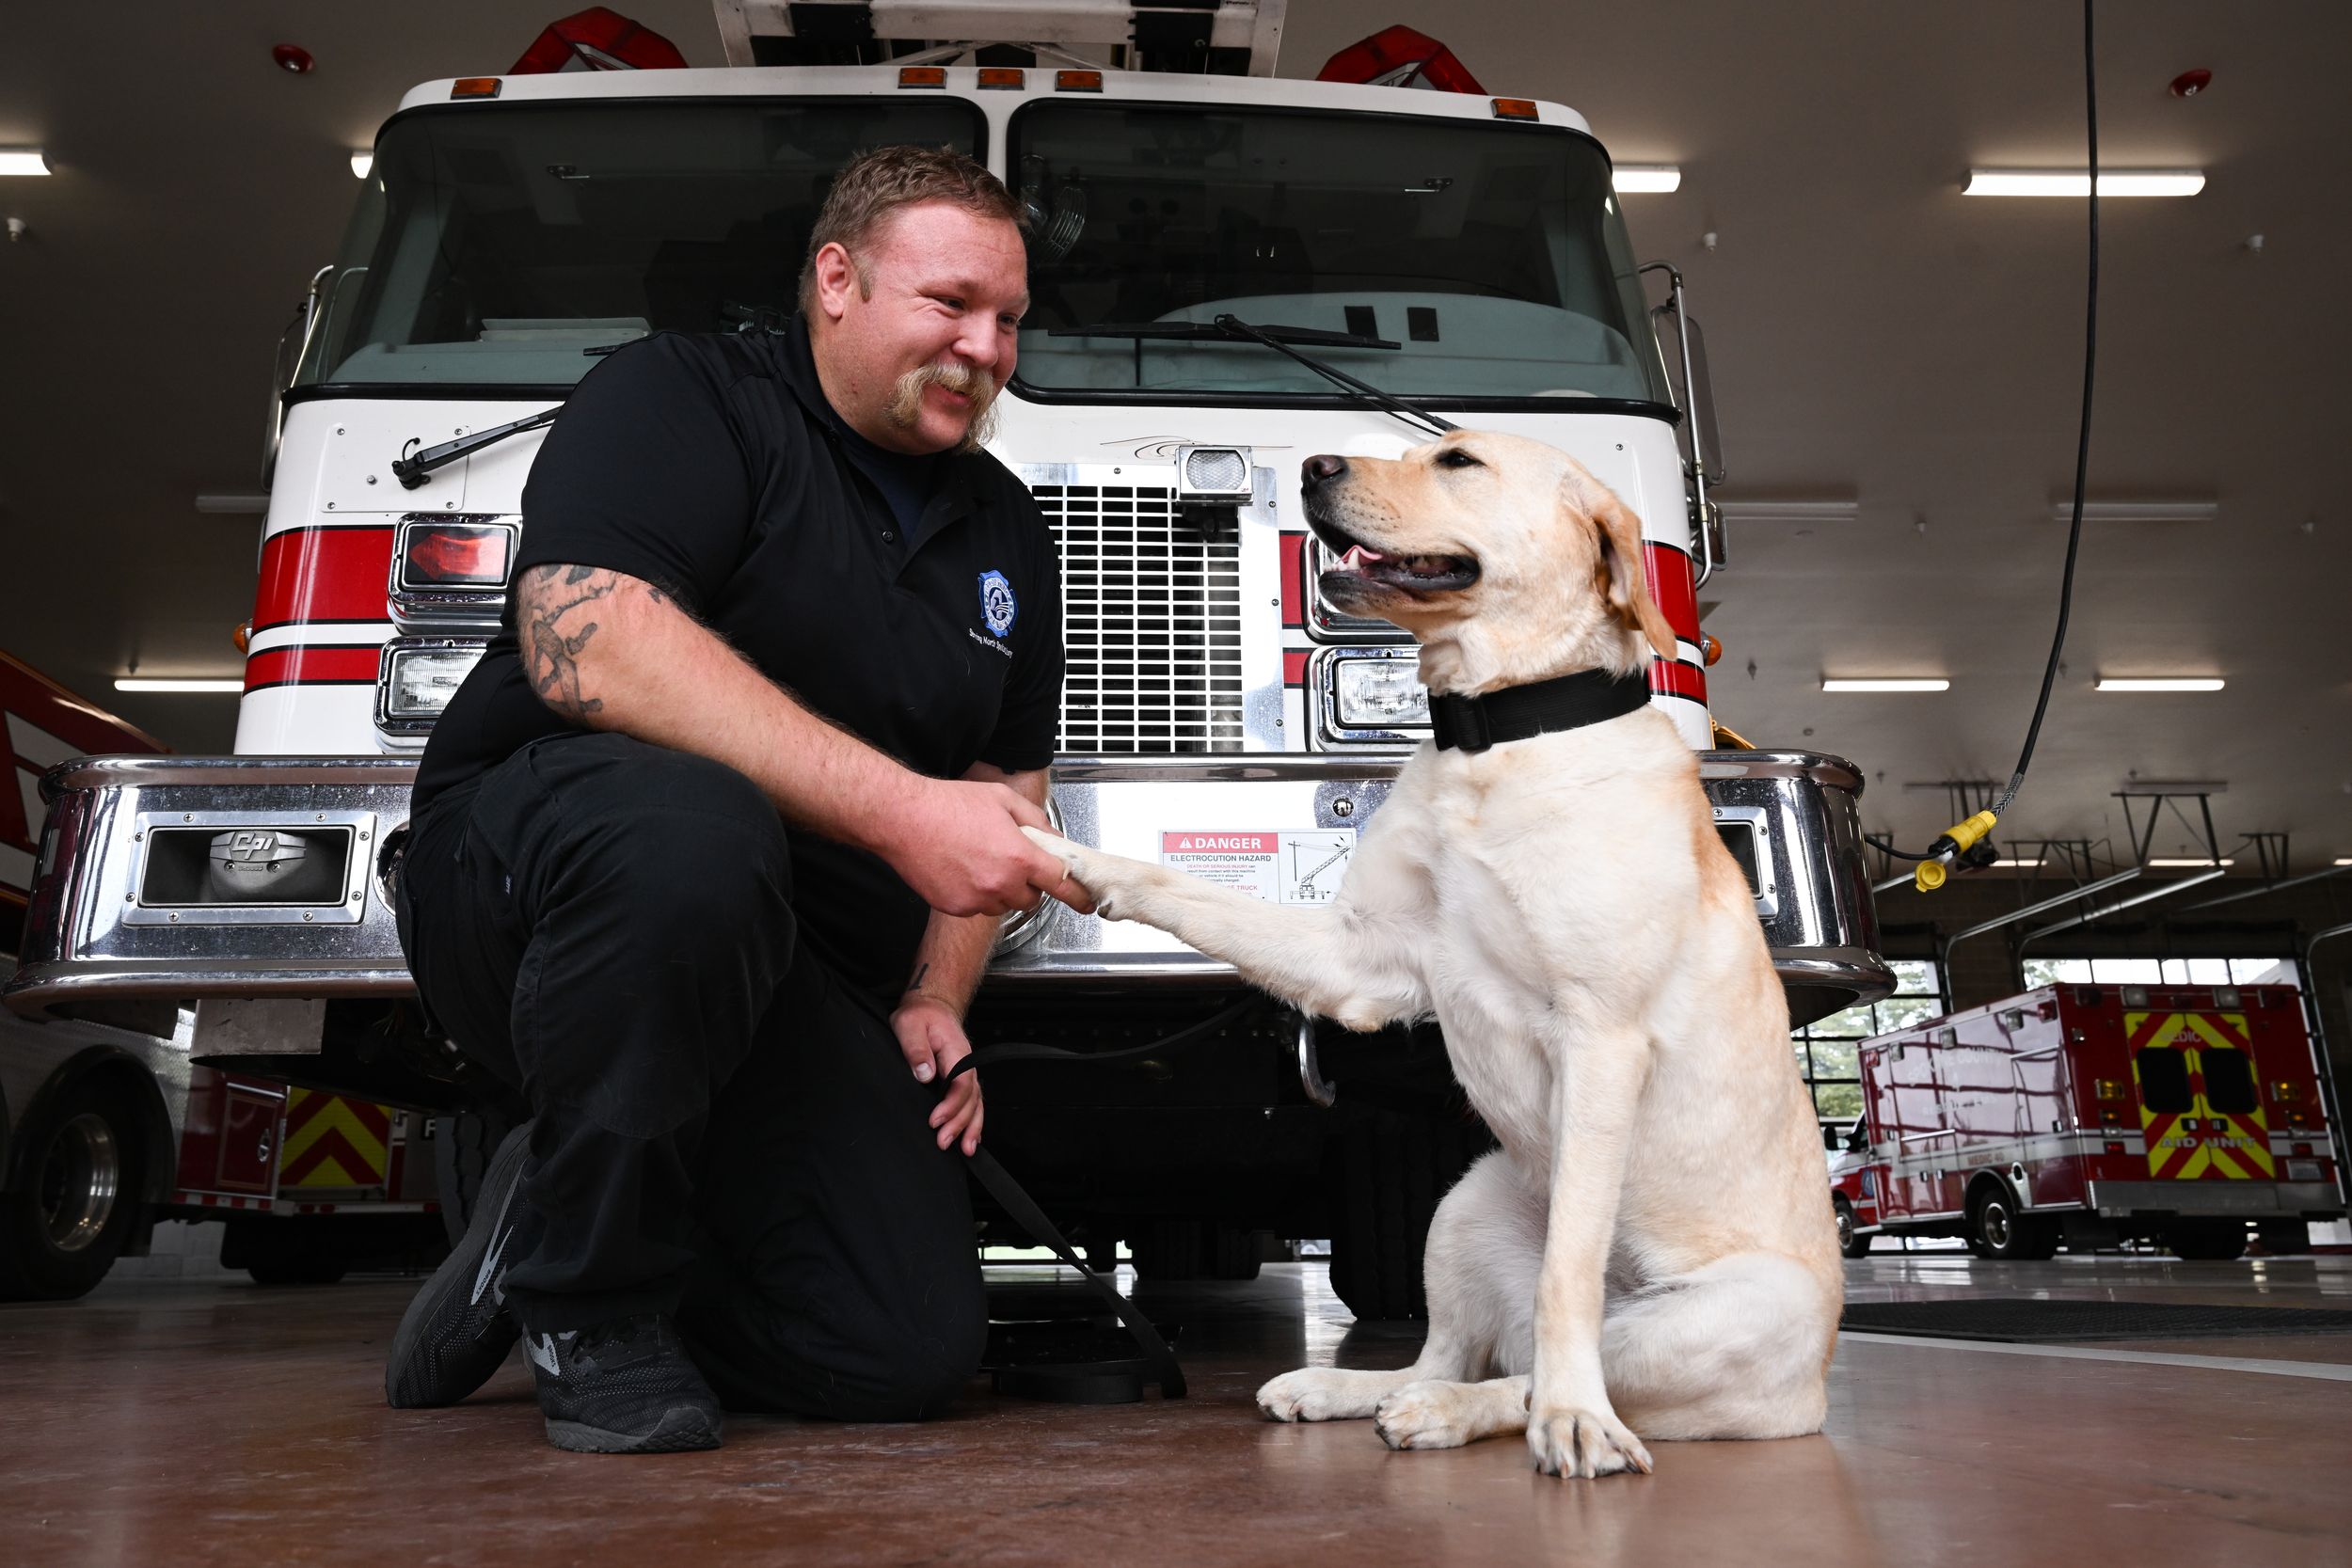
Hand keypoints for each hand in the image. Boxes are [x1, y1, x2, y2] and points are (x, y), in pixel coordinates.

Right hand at [882, 779, 1095, 917]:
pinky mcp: (956, 907)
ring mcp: (977, 899)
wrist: (903, 819)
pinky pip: (977, 908)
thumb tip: (1055, 840)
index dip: (1077, 894)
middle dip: (1029, 886)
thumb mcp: (1003, 800)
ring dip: (1002, 890)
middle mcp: (1001, 884)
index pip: (1061, 884)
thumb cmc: (949, 805)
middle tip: (1013, 863)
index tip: (1086, 902)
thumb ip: (1037, 821)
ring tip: (980, 861)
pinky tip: (962, 869)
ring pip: (1003, 905)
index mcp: (1019, 857)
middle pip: (1032, 900)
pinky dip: (976, 894)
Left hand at [893, 993, 984, 1154]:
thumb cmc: (920, 1015)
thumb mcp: (909, 1025)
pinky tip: (971, 1138)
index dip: (950, 1105)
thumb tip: (924, 1074)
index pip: (960, 1083)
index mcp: (956, 1051)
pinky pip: (974, 1102)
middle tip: (943, 1142)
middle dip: (959, 1124)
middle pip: (970, 1099)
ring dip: (971, 1127)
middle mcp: (967, 1064)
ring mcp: (967, 1072)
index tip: (934, 1120)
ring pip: (976, 1104)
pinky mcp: (963, 1078)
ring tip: (964, 1150)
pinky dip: (975, 1122)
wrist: (932, 1006)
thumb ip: (916, 1048)